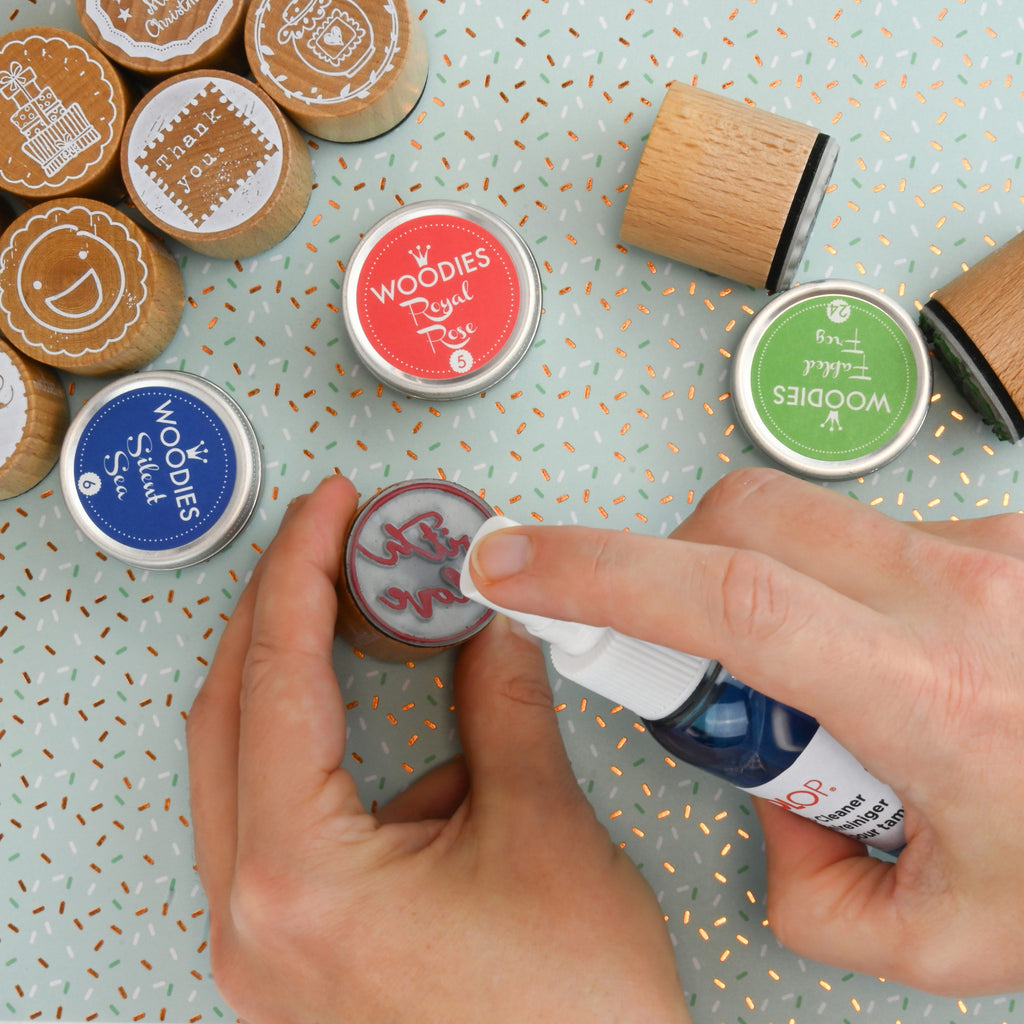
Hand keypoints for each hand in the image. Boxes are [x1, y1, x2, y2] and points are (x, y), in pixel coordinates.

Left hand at [186, 475, 688, 1023]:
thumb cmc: (571, 1018)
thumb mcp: (543, 833)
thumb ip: (503, 705)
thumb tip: (494, 615)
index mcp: (300, 883)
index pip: (277, 683)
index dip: (301, 572)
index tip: (330, 505)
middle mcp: (253, 918)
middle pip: (230, 718)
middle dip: (277, 611)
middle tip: (330, 539)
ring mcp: (263, 942)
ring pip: (241, 769)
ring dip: (289, 677)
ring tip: (349, 605)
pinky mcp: (294, 950)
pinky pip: (273, 817)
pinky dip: (311, 746)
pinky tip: (370, 710)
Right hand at [466, 467, 1023, 996]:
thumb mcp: (931, 934)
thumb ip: (804, 888)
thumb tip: (765, 793)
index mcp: (932, 697)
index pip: (723, 598)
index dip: (598, 570)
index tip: (511, 562)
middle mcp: (960, 596)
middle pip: (743, 520)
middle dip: (669, 566)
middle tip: (684, 653)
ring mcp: (992, 549)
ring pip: (804, 521)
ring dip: (759, 582)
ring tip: (821, 675)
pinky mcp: (1008, 533)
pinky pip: (872, 533)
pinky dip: (839, 583)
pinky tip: (897, 655)